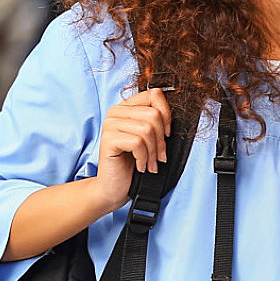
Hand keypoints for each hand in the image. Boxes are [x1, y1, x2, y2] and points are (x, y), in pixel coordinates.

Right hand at [93, 88, 170, 207]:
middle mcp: (116, 112)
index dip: (167, 115)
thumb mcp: (149, 138)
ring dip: (153, 151)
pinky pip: (137, 143)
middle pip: (153, 114)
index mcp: (127, 106)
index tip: (167, 134)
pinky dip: (144, 157)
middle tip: (159, 156)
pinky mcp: (108, 139)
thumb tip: (172, 116)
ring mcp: (110, 124)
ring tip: (150, 163)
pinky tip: (140, 166)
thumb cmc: (133, 161)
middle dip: (161, 140)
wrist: (115, 186)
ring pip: (146, 129)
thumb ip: (156, 121)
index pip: (154, 94)